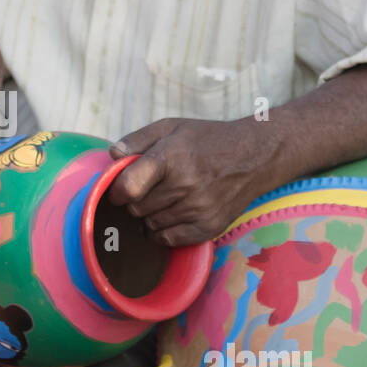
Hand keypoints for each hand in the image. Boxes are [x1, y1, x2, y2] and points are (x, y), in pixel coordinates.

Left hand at [107, 117, 279, 246]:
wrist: (254, 157)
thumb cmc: (206, 140)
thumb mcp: (171, 127)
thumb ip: (136, 140)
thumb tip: (112, 156)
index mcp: (171, 157)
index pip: (128, 186)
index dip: (117, 190)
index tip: (120, 189)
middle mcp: (185, 184)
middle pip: (136, 208)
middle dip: (135, 200)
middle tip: (148, 189)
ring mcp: (198, 208)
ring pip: (150, 224)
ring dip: (150, 215)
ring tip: (165, 198)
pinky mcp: (208, 227)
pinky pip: (168, 239)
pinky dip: (163, 231)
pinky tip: (172, 214)